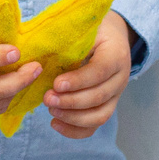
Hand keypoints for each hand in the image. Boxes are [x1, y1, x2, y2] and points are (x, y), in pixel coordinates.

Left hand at [44, 12, 132, 139]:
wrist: (111, 38)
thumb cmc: (92, 32)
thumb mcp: (84, 29)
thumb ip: (69, 39)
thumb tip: (38, 52)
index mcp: (115, 54)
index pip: (100, 71)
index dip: (78, 80)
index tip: (56, 83)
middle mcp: (120, 78)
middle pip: (99, 97)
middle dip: (71, 102)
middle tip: (47, 98)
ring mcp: (115, 96)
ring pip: (99, 116)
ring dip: (73, 117)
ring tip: (51, 109)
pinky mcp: (107, 107)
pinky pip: (94, 126)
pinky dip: (75, 130)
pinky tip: (55, 123)